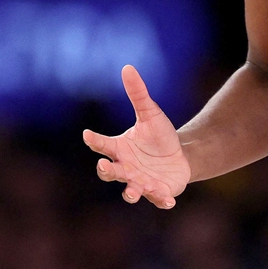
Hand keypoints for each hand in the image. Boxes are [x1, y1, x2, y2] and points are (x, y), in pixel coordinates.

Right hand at [82, 65, 190, 208]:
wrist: (180, 157)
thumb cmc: (159, 136)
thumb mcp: (150, 113)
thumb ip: (138, 94)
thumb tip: (128, 67)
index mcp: (119, 149)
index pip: (102, 145)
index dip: (94, 140)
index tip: (87, 134)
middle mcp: (126, 168)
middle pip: (110, 172)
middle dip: (106, 171)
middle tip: (104, 167)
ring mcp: (140, 183)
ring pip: (130, 191)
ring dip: (130, 192)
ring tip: (132, 192)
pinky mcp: (158, 193)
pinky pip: (157, 199)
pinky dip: (161, 200)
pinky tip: (168, 200)